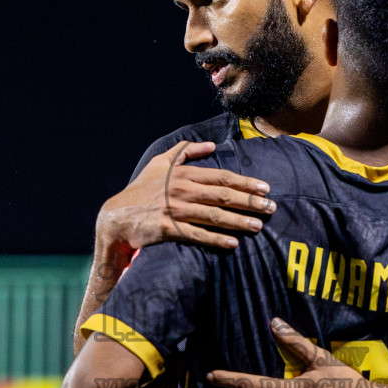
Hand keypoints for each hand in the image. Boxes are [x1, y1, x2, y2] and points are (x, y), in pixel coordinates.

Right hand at [96, 141, 275, 260]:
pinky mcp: (168, 229)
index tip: (265, 188)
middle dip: (249, 202)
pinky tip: (233, 243)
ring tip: (258, 226)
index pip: (221, 177)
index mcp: (183, 174)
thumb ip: (185, 151)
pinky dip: (215, 239)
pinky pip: (196, 235)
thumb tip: (211, 144)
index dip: (245, 183)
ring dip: (238, 221)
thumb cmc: (142, 189)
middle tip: (271, 208)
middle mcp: (181, 190)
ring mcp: (175, 210)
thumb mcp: (160, 162)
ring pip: (213, 215)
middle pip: (222, 196)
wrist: (116, 216)